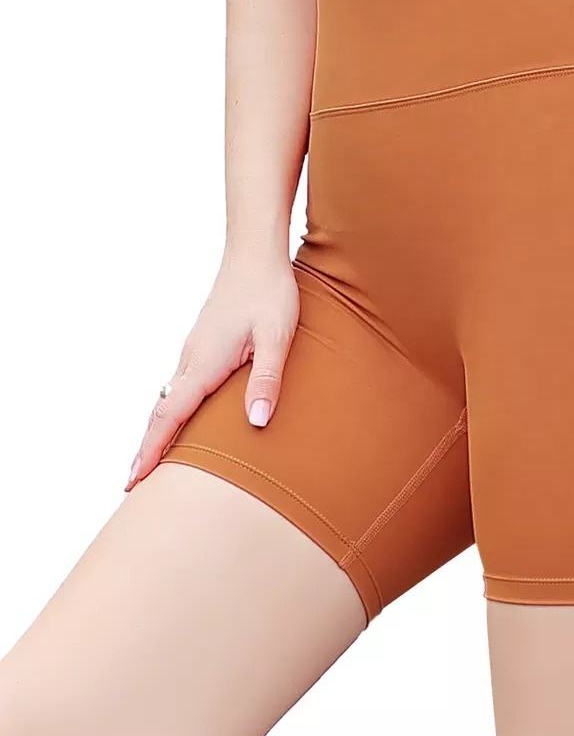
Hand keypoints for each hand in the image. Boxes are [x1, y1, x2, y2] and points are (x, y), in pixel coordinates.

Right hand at [125, 249, 298, 489]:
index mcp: (205, 362)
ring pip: (169, 396)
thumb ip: (267, 379)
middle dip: (147, 446)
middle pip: (162, 410)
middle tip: (134, 483)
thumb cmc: (270, 292)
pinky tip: (182, 415)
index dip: (152, 449)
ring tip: (154, 458)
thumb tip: (256, 422)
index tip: (133, 481)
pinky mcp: (203, 341)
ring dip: (159, 427)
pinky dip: (172, 407)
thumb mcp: (277, 337)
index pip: (171, 416)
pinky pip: (181, 382)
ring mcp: (195, 348)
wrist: (256, 252)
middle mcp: (192, 357)